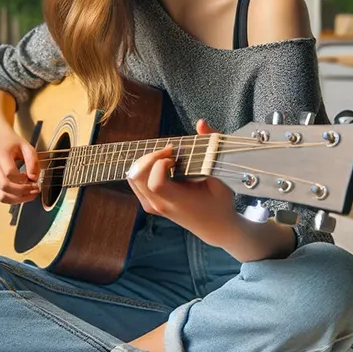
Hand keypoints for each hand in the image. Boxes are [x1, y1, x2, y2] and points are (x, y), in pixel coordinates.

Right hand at [0, 129, 39, 203]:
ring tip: (32, 193)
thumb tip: (33, 178)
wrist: (2, 143)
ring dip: (20, 198)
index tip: (33, 178)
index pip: (9, 173)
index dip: (23, 179)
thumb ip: (32, 161)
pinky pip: (3, 197)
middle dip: (23, 191)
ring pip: (3, 196)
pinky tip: (25, 194)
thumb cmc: (15, 145)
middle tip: (36, 188)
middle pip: (5, 186)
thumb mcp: (28, 147)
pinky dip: (16, 200)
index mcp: (2, 157)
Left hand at [126, 119, 237, 244]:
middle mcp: (159, 205)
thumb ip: (210, 151)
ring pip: (133, 178)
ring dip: (146, 162)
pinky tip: (163, 166)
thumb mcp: (219, 179)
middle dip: (150, 157)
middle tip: (170, 151)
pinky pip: (136, 182)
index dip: (159, 164)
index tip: (175, 156)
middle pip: (136, 176)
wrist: (215, 228)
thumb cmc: (219, 204)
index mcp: (177, 202)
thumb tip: (201, 123)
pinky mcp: (150, 205)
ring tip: (167, 157)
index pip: (155, 182)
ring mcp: (152, 206)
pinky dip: (145, 169)